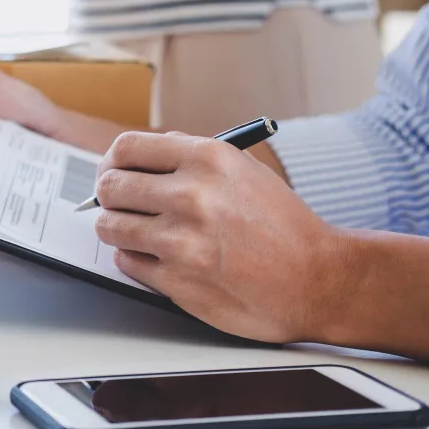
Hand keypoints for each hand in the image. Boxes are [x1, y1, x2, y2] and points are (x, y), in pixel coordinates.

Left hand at [93, 131, 345, 342]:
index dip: (111, 161)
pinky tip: (157, 258)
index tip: (112, 172)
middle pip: (110, 186)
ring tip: (134, 232)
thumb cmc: (283, 226)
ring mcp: (182, 240)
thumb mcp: (243, 171)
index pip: (127, 148)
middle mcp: (192, 194)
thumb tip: (135, 158)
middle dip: (108, 197)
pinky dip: (134, 260)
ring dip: (116, 229)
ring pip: (110, 226)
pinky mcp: (178, 280)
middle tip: (118, 206)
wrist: (320, 279)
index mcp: (208, 159)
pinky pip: (127, 262)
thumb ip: (189, 159)